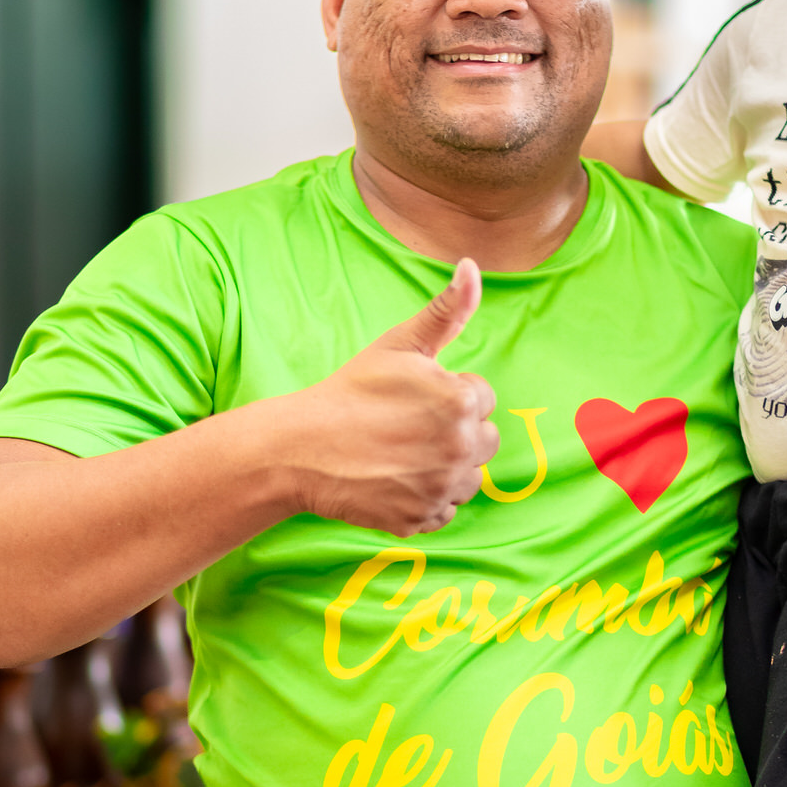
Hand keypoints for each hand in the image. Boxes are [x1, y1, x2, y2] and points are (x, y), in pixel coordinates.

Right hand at [271, 260, 499, 534]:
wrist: (302, 449)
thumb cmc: (351, 391)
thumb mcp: (400, 344)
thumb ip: (447, 310)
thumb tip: (473, 267)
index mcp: (461, 402)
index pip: (482, 399)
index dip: (448, 395)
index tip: (414, 398)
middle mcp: (460, 449)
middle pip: (484, 442)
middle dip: (456, 433)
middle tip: (408, 427)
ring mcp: (441, 489)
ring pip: (468, 479)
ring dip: (446, 468)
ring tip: (403, 454)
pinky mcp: (422, 520)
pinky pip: (443, 510)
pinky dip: (426, 499)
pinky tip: (395, 480)